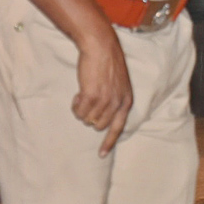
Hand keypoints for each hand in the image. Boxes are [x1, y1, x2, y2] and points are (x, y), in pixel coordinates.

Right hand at [73, 28, 132, 157]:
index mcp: (127, 101)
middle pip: (99, 125)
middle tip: (88, 101)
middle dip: (90, 116)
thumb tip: (103, 120)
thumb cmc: (108, 65)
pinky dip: (76, 104)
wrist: (102, 48)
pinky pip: (78, 111)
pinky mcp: (91, 96)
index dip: (109, 142)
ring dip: (82, 109)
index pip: (118, 128)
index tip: (101, 155)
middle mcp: (118, 103)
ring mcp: (105, 101)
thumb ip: (115, 101)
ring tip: (84, 94)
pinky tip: (79, 92)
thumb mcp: (119, 85)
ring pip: (87, 119)